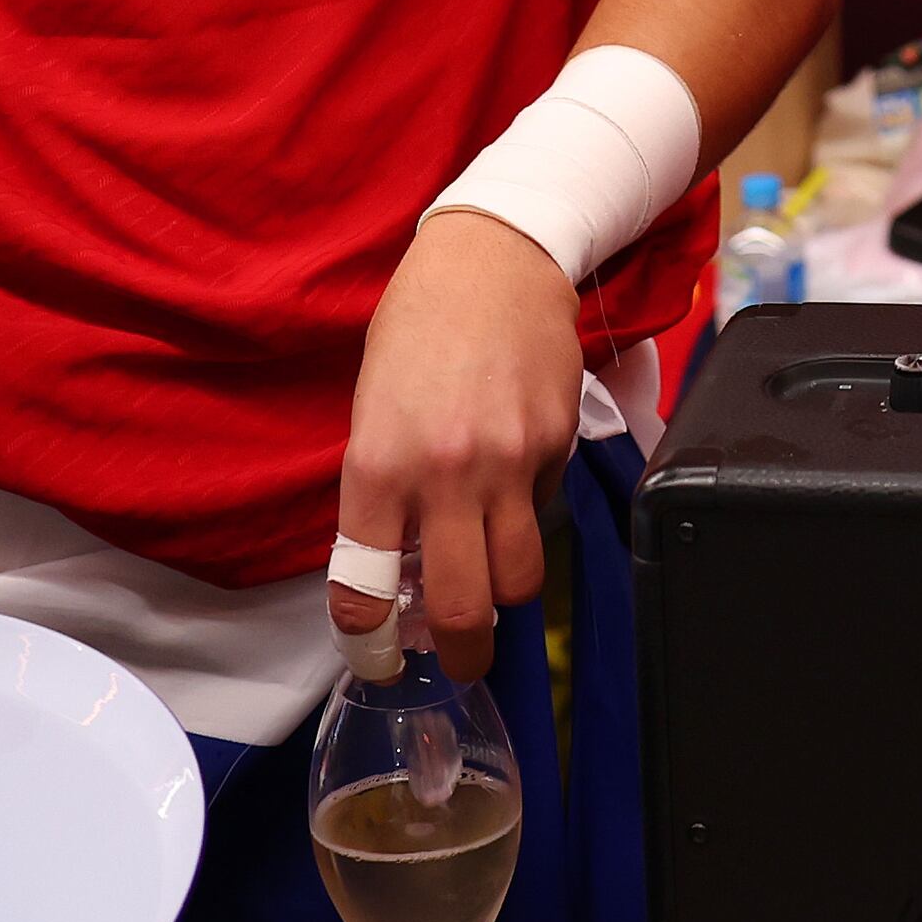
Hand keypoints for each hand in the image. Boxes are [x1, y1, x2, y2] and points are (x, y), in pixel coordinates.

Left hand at [334, 208, 583, 678]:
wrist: (493, 259)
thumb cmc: (416, 329)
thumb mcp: (371, 409)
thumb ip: (381, 490)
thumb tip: (396, 564)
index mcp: (379, 463)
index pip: (365, 587)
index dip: (368, 637)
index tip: (376, 653)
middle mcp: (445, 472)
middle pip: (462, 605)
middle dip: (461, 653)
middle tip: (460, 661)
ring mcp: (509, 461)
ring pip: (518, 578)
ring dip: (505, 597)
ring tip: (493, 590)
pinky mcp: (557, 444)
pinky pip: (543, 513)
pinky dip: (527, 520)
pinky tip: (512, 489)